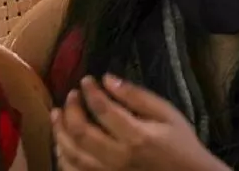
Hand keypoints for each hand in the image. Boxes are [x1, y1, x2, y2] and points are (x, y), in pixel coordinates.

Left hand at [54, 76, 228, 170]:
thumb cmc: (180, 144)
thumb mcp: (166, 113)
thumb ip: (136, 96)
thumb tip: (107, 79)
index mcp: (136, 136)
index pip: (102, 109)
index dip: (89, 91)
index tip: (86, 80)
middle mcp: (119, 158)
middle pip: (81, 132)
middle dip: (71, 109)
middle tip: (71, 95)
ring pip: (73, 156)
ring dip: (60, 133)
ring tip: (57, 115)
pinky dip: (64, 159)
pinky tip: (62, 145)